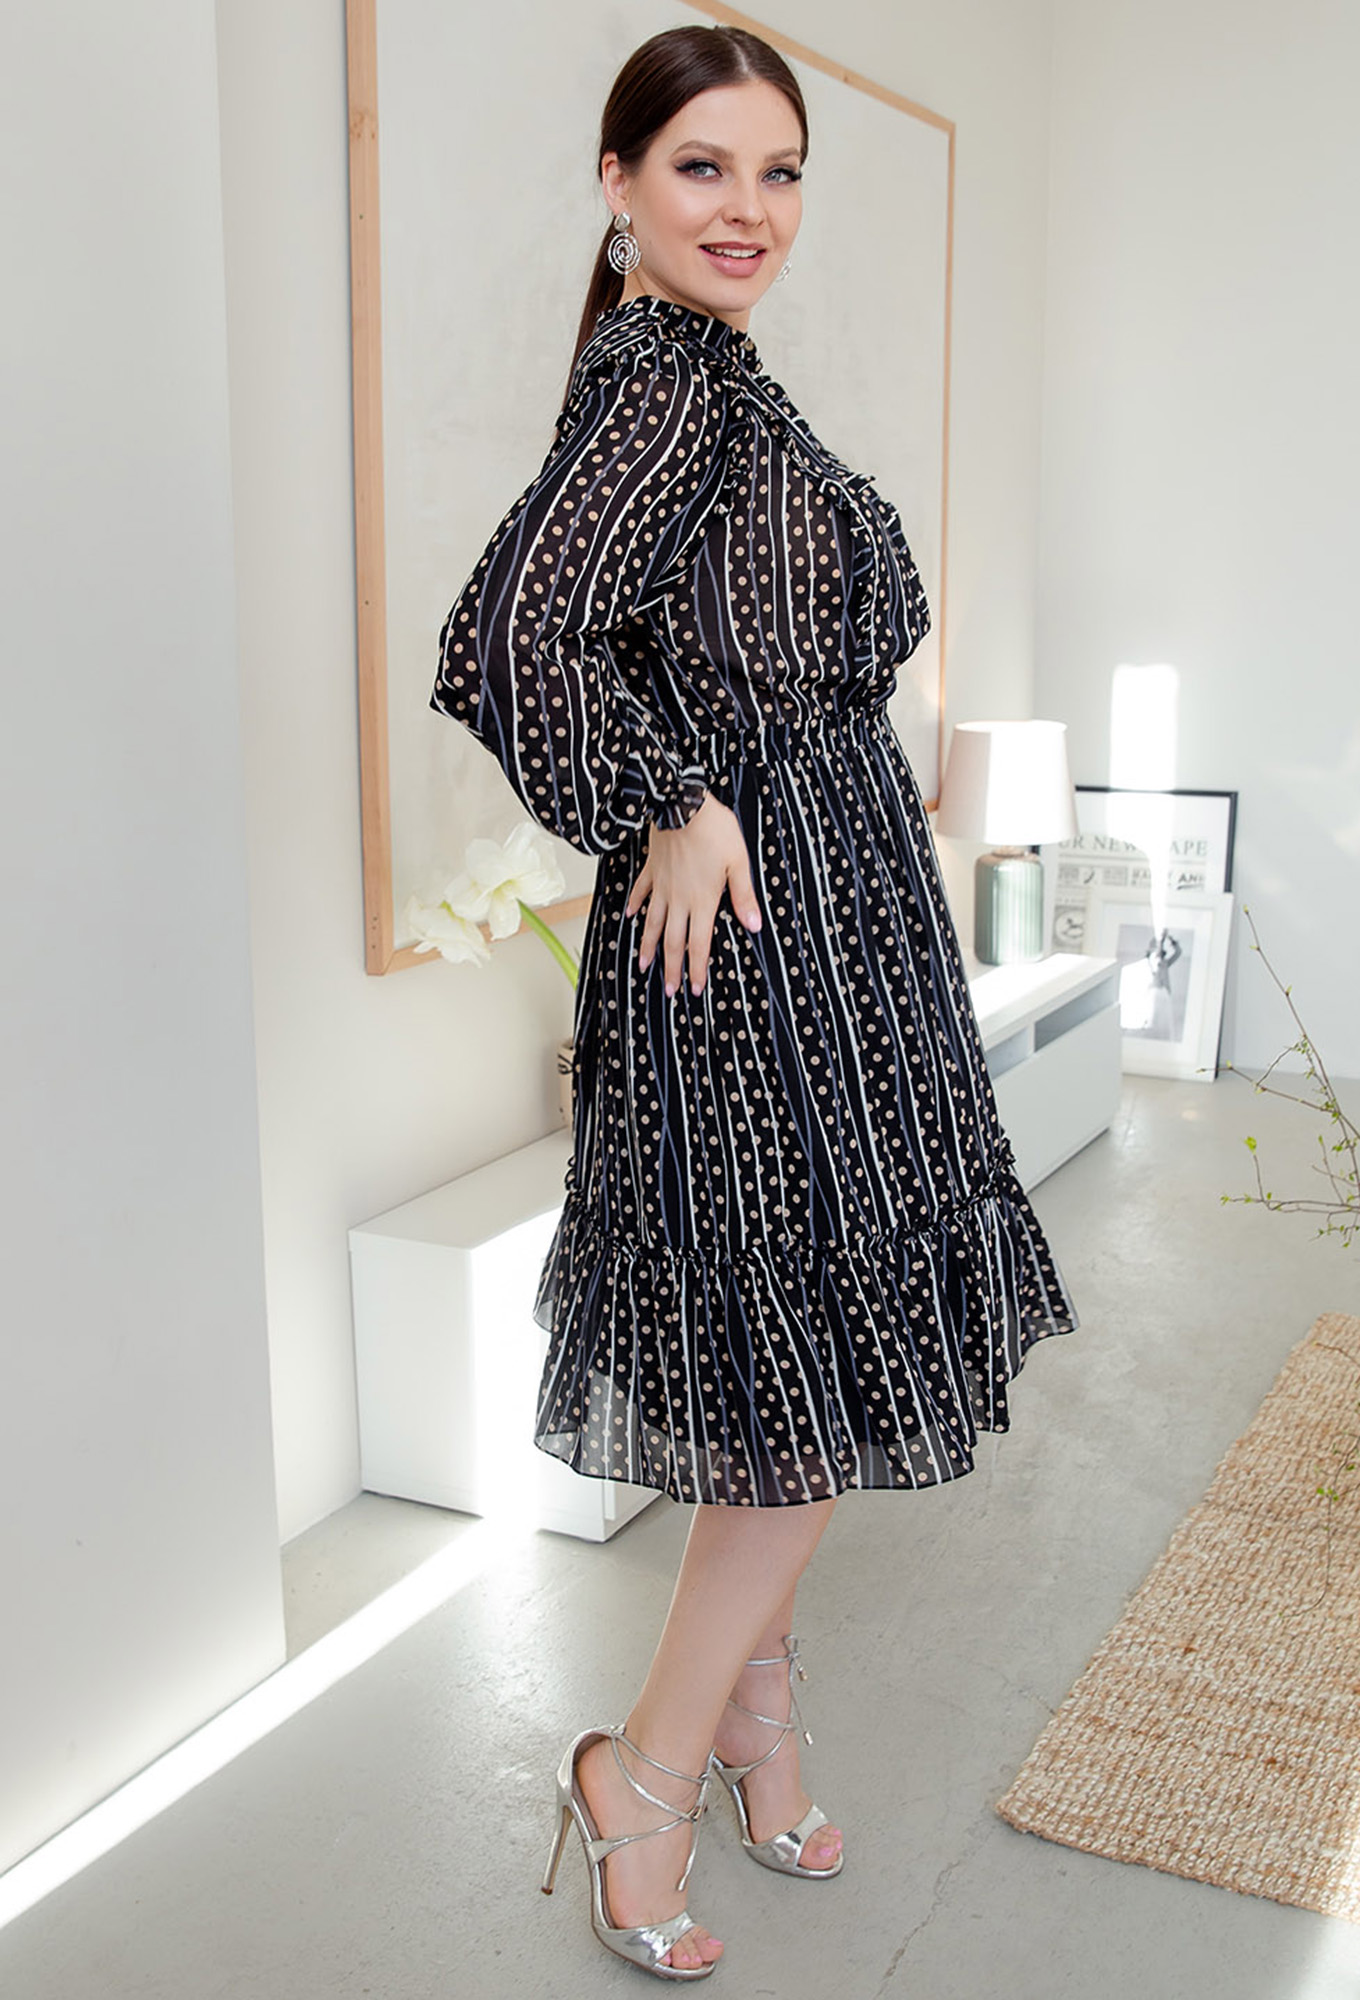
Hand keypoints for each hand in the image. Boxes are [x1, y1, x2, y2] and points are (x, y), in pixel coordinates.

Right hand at [625, 793, 762, 996]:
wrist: (682, 803)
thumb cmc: (714, 829)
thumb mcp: (738, 862)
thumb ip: (744, 896)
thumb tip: (754, 926)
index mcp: (702, 900)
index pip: (699, 944)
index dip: (697, 968)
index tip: (694, 989)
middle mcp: (679, 899)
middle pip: (673, 941)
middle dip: (672, 968)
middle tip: (669, 990)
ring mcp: (662, 885)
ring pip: (652, 923)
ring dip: (648, 946)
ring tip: (643, 965)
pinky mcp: (652, 869)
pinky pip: (641, 891)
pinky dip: (635, 905)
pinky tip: (630, 916)